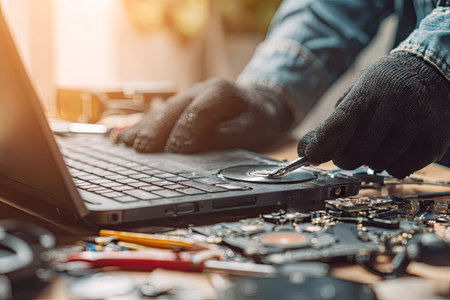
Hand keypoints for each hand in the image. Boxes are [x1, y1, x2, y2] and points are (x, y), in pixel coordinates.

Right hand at [113, 78, 291, 152]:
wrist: (259, 101)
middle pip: (174, 110)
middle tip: (143, 150)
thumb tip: (203, 141)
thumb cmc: (257, 117)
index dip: (185, 132)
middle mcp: (200, 90)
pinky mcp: (181, 104)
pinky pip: (159, 115)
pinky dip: (143, 126)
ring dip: (145, 129)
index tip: (175, 152)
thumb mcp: (254, 126)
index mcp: (220, 92)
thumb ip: (231, 133)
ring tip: (127, 144)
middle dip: (157, 131)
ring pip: (163, 112)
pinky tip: (127, 136)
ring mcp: (188, 95)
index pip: (197, 112)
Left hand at [297, 53, 449, 177]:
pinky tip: (395, 146)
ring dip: (370, 159)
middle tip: (347, 148)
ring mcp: (417, 124)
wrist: (430, 69)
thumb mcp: (354, 93)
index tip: (311, 154)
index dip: (319, 147)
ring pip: (377, 164)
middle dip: (344, 156)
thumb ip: (331, 124)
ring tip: (377, 141)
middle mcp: (395, 106)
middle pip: (355, 153)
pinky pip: (400, 170)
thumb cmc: (383, 86)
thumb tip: (306, 151)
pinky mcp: (434, 140)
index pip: (337, 128)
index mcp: (368, 92)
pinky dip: (392, 164)